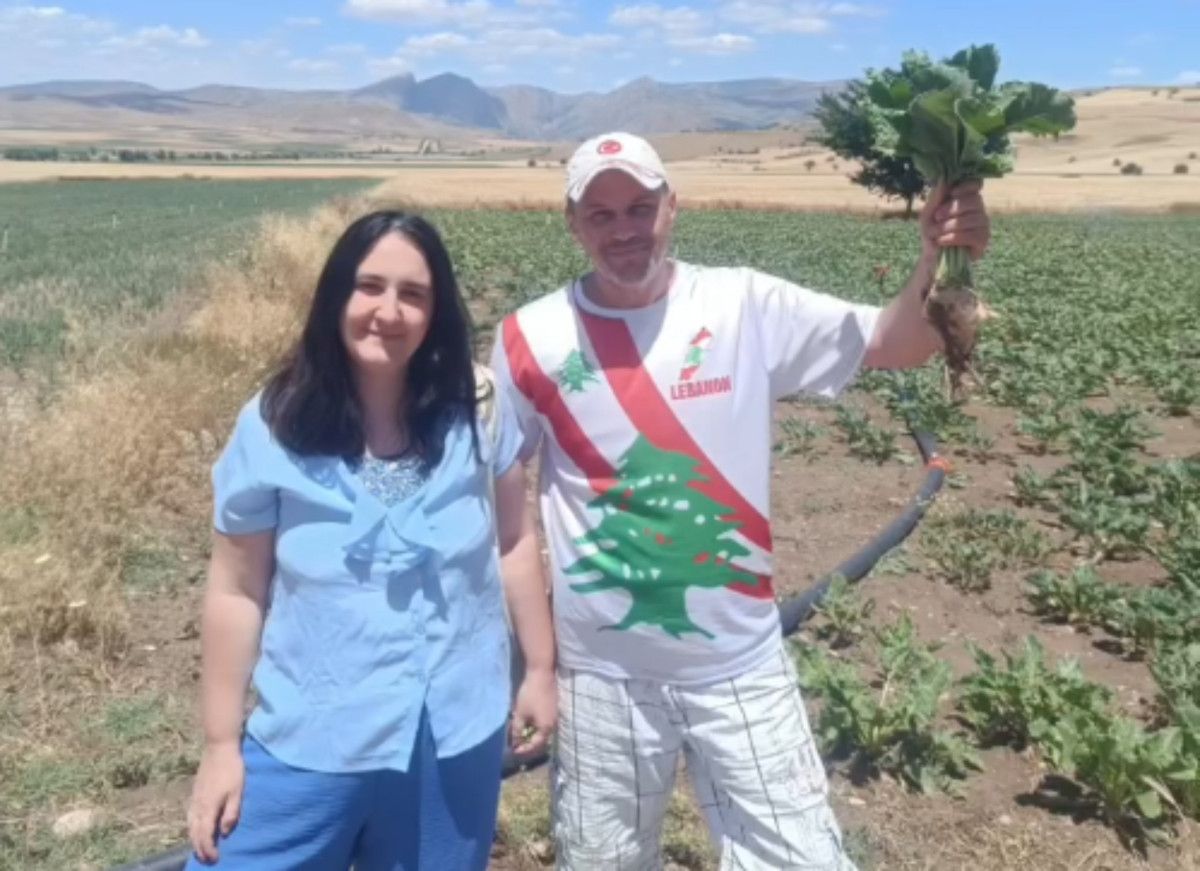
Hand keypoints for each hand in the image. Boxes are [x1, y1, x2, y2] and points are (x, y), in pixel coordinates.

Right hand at [187, 741, 244, 864]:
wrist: (218, 748)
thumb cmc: (232, 769)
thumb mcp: (237, 792)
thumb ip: (231, 813)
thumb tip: (225, 833)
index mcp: (209, 808)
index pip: (206, 836)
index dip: (209, 850)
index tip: (215, 859)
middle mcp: (198, 807)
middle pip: (195, 834)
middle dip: (200, 850)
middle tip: (208, 860)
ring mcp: (194, 800)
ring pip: (190, 827)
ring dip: (194, 841)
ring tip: (201, 850)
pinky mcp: (194, 793)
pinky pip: (189, 817)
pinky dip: (191, 829)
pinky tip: (195, 829)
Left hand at [509, 667, 555, 755]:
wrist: (542, 674)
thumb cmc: (530, 694)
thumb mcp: (520, 713)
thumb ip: (517, 730)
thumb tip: (515, 742)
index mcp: (546, 728)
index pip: (536, 745)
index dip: (524, 749)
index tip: (514, 750)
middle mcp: (553, 724)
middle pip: (541, 740)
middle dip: (529, 743)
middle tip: (517, 744)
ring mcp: (554, 716)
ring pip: (543, 731)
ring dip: (532, 734)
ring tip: (521, 733)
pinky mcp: (553, 709)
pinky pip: (544, 723)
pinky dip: (536, 727)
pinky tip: (528, 723)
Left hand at [920, 180, 989, 261]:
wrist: (931, 257)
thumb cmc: (931, 233)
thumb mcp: (928, 214)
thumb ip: (936, 197)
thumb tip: (943, 179)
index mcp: (966, 199)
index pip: (976, 184)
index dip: (966, 186)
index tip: (952, 193)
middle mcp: (979, 209)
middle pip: (974, 200)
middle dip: (951, 208)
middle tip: (936, 218)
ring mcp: (983, 224)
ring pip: (972, 218)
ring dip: (948, 226)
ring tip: (936, 234)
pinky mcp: (983, 240)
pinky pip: (972, 234)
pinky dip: (954, 237)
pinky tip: (942, 241)